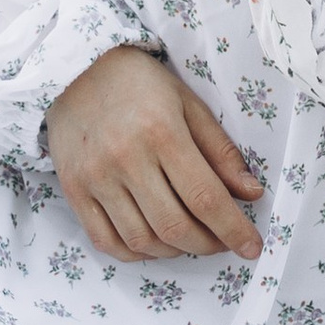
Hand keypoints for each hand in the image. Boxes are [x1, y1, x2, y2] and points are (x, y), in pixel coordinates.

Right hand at [46, 50, 263, 260]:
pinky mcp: (73, 190)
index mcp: (161, 132)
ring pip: (142, 240)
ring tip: (191, 239)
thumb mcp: (188, 104)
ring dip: (175, 251)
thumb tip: (251, 194)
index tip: (252, 247)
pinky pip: (106, 241)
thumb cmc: (140, 85)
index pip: (205, 197)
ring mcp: (95, 178)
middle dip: (207, 245)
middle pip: (174, 226)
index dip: (233, 229)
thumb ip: (220, 152)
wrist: (77, 70)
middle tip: (223, 242)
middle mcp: (125, 158)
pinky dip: (136, 253)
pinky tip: (155, 243)